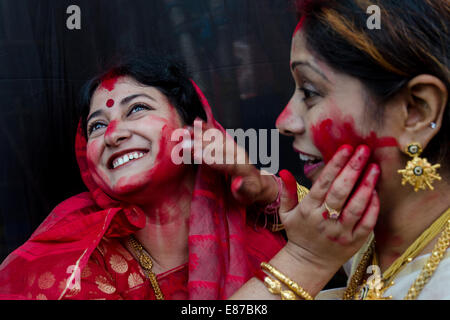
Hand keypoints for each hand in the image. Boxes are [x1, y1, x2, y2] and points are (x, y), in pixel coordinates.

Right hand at [185, 119, 279, 205]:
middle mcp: (239, 154)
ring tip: (187, 130)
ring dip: (202, 134)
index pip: (226, 163)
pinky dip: (207, 128)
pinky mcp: (229, 146)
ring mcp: (234, 148)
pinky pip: (218, 135)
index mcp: (243, 167)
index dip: (211, 159)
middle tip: (184, 143)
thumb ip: (243, 189)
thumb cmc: (251, 191)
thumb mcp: (249, 194)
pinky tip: (197, 122)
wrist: (257, 182)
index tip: (197, 156)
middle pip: (219, 148)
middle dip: (201, 145)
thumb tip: (237, 184)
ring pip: (217, 139)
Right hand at [278, 145, 379, 272]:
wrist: (308, 263)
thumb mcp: (286, 213)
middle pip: (340, 191)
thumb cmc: (298, 233)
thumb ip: (287, 191)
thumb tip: (284, 171)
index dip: (335, 164)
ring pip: (356, 206)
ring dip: (366, 186)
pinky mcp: (354, 242)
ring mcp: (341, 232)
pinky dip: (373, 208)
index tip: (346, 148)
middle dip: (353, 168)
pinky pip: (367, 223)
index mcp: (308, 210)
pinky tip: (376, 193)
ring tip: (374, 168)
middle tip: (364, 150)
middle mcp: (325, 220)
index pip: (323, 183)